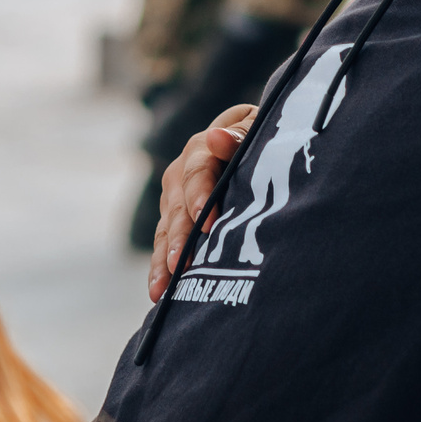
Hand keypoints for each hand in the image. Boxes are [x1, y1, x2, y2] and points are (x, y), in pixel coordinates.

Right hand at [147, 103, 256, 302]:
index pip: (197, 173)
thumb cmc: (260, 137)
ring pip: (166, 229)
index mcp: (202, 148)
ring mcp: (175, 198)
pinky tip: (160, 292)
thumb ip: (238, 136)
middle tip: (180, 266)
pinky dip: (161, 267)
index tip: (208, 224)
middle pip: (177, 207)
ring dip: (163, 259)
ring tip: (161, 288)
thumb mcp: (256, 129)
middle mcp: (181, 173)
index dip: (201, 197)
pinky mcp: (174, 219)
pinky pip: (164, 243)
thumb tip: (216, 138)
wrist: (252, 142)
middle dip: (180, 238)